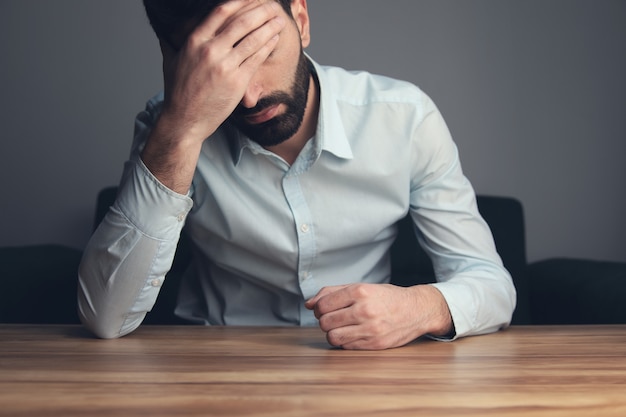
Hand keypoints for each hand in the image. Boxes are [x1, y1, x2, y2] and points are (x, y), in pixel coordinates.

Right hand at [141, 0, 285, 192]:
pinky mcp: (237, 82)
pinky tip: (274, 40)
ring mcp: (225, 66)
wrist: (185, 120)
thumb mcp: (171, 60)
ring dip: (269, 27)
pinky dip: (267, 47)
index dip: (240, 2)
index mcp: (194, 41)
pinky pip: (257, 59)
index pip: (221, 11)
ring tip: (278, 20)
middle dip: (260, 11)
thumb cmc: (179, 92)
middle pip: (242, 22)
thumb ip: (171, 41)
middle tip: (272, 6)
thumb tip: (166, 28)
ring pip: (253, 40)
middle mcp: (210, 50)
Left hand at [305, 283, 452, 349]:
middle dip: (324, 321)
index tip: (324, 309)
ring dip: (332, 333)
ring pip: (332, 337)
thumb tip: (309, 304)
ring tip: (340, 327)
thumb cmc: (387, 297)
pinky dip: (344, 341)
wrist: (417, 310)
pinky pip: (346, 346)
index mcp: (360, 291)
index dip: (318, 308)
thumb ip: (333, 292)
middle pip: (325, 322)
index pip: (323, 304)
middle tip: (332, 318)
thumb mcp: (362, 287)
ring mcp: (370, 329)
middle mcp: (365, 310)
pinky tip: (352, 334)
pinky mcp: (375, 344)